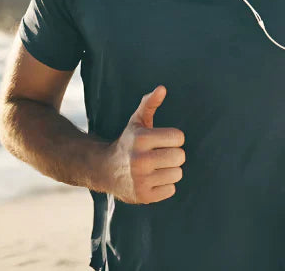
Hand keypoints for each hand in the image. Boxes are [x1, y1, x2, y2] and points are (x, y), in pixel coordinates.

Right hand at [103, 85, 185, 203]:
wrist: (104, 170)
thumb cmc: (128, 143)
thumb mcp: (136, 122)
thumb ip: (149, 103)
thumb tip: (162, 88)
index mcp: (141, 139)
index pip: (179, 138)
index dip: (173, 138)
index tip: (162, 141)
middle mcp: (140, 159)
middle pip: (180, 157)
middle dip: (173, 155)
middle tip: (160, 155)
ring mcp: (141, 179)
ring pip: (177, 174)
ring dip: (170, 171)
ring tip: (156, 168)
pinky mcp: (143, 196)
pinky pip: (171, 189)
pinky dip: (165, 186)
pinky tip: (152, 180)